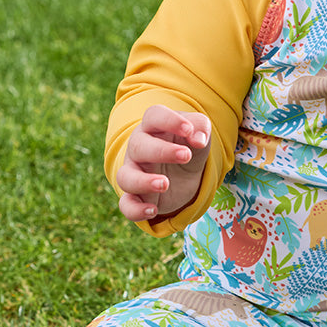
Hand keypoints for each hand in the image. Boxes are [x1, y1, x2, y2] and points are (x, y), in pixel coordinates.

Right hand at [115, 105, 211, 221]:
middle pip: (138, 146)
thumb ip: (200, 128)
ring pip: (125, 177)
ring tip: (165, 184)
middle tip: (185, 155)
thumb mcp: (198, 133)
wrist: (183, 173)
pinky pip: (126, 205)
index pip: (153, 116)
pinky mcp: (136, 196)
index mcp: (154, 127)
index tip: (188, 130)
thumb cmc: (187, 144)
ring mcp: (134, 172)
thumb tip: (199, 139)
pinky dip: (136, 209)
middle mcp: (138, 148)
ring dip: (143, 181)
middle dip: (161, 151)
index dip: (169, 121)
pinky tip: (153, 210)